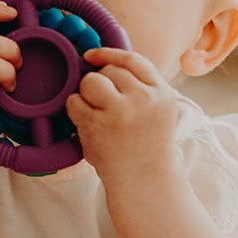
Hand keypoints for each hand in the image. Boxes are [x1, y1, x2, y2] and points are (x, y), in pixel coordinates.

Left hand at [66, 46, 178, 186]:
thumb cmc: (147, 148)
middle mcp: (144, 99)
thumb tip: (105, 60)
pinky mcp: (98, 126)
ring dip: (86, 93)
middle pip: (109, 70)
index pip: (133, 60)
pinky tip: (86, 124)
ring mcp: (120, 112)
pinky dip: (75, 110)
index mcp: (162, 93)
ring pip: (90, 82)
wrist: (145, 183)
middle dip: (100, 83)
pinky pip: (75, 102)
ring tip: (93, 112)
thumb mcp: (159, 112)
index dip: (109, 54)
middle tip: (103, 105)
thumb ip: (141, 87)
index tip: (93, 56)